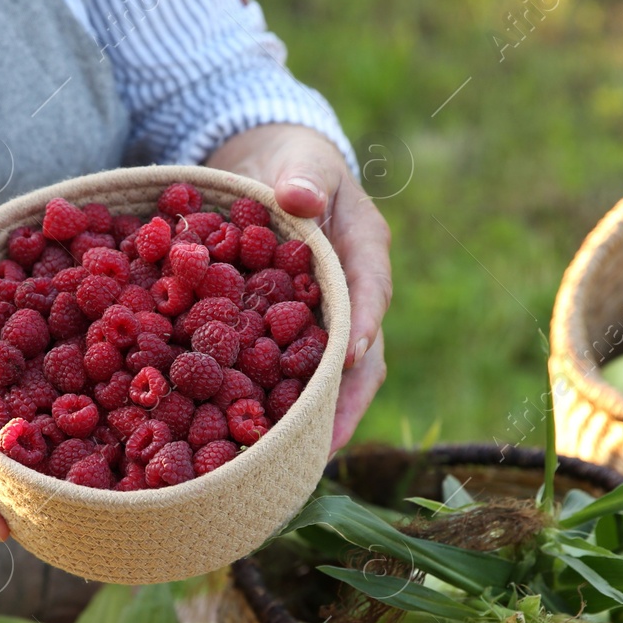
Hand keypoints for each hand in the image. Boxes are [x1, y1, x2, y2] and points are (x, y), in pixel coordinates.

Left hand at [207, 124, 391, 449]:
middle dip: (344, 401)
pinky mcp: (292, 334)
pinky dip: (276, 404)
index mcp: (363, 248)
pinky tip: (250, 441)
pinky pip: (290, 373)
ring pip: (328, 375)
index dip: (364, 327)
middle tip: (322, 445)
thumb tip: (297, 197)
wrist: (271, 166)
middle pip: (360, 355)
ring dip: (313, 418)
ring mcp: (324, 318)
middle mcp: (352, 292)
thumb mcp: (300, 159)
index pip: (371, 291)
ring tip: (289, 463)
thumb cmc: (292, 161)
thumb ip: (303, 177)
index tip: (350, 358)